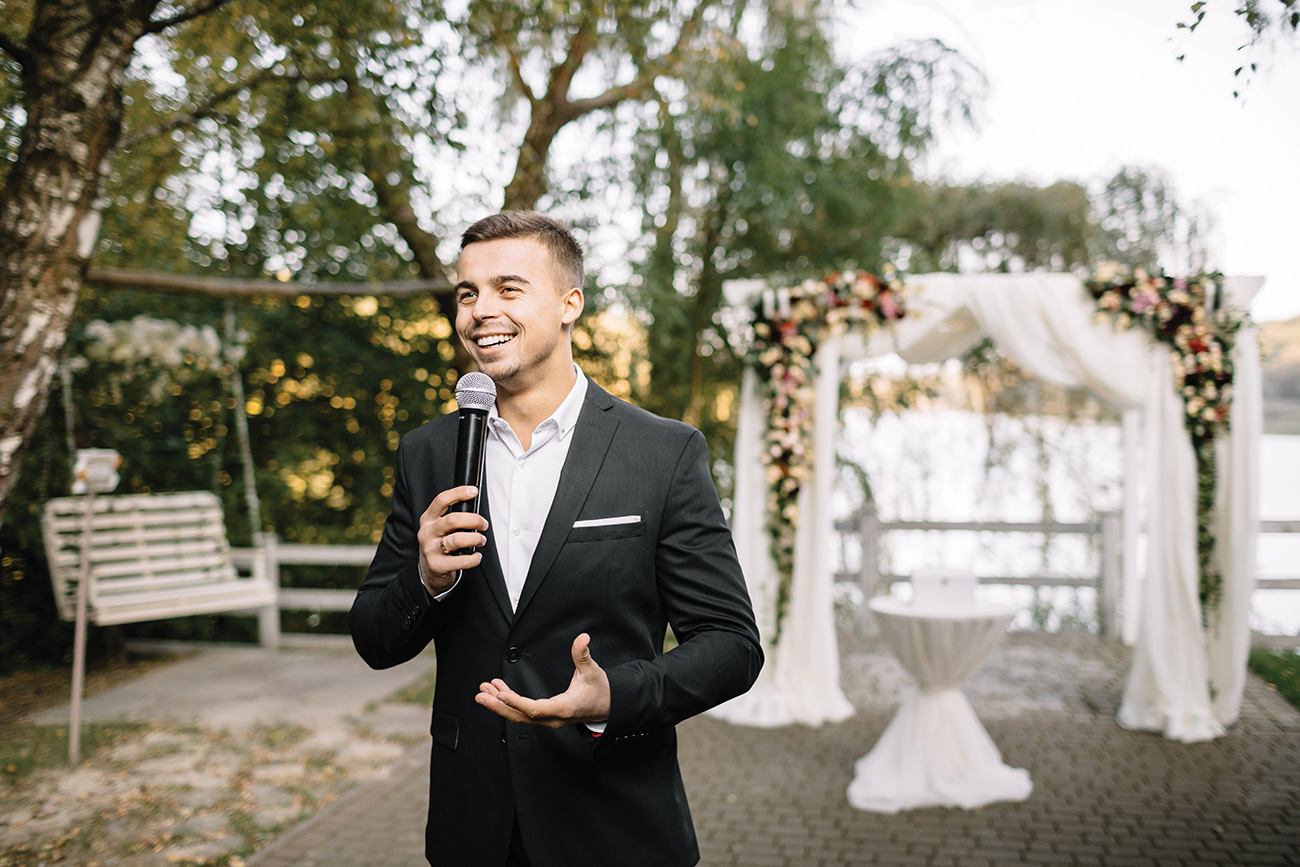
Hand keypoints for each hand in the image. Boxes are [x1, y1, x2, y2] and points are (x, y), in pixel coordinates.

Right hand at [417, 486, 488, 595]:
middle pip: (452, 520)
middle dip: (474, 520)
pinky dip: (474, 558)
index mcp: (428, 519)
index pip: (441, 501)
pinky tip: (476, 556)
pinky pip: (461, 561)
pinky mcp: (437, 565)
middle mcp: (427, 532)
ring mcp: (430, 549)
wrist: (429, 571)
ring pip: (457, 539)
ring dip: (475, 539)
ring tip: (481, 540)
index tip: (473, 491)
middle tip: (483, 524)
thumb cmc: (440, 545)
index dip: (458, 493)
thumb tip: (475, 507)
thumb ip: (452, 518)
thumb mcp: (440, 528)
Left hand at [476, 633, 610, 727]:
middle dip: (498, 705)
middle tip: (481, 694)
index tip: (500, 694)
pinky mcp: (545, 716)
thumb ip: (583, 654)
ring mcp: (548, 719)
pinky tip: (499, 691)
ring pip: (519, 715)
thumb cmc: (600, 691)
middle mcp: (553, 718)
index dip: (516, 702)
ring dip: (500, 704)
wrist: (608, 706)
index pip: (535, 709)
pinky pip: (523, 712)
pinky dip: (509, 702)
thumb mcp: (593, 671)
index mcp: (563, 708)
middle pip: (521, 716)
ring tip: (484, 691)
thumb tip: (582, 638)